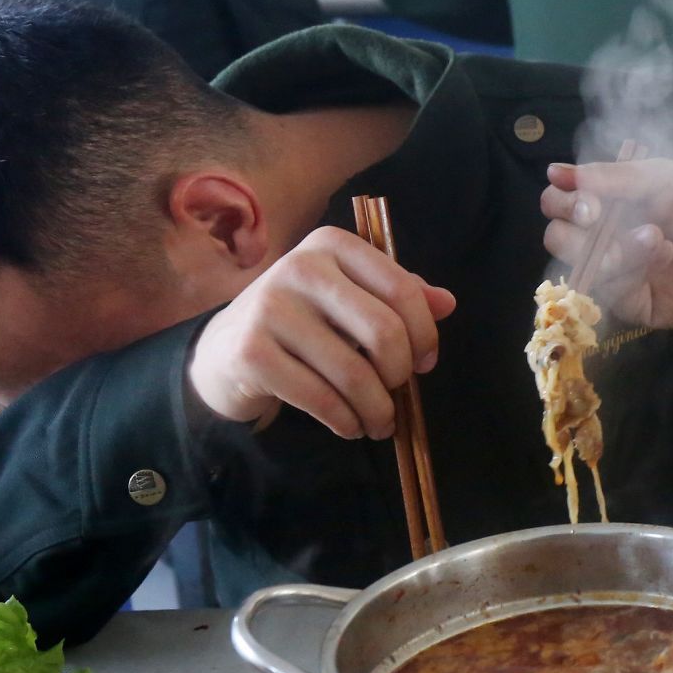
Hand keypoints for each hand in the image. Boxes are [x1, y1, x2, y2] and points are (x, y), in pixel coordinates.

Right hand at [188, 227, 456, 439]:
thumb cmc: (302, 321)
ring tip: (379, 423)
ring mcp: (271, 308)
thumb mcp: (349, 297)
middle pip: (384, 331)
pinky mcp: (252, 352)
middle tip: (396, 394)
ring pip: (354, 373)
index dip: (425, 334)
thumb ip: (397, 295)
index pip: (402, 289)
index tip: (425, 364)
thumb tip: (447, 303)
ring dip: (376, 410)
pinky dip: (345, 421)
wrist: (224, 350)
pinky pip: (321, 398)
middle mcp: (300, 267)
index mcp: (332, 245)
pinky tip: (350, 427)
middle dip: (400, 375)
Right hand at [541, 159, 672, 328]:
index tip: (586, 200)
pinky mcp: (637, 304)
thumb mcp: (662, 179)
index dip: (561, 201)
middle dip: (575, 228)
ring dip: (613, 248)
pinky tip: (663, 254)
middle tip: (601, 218)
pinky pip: (611, 293)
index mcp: (610, 203)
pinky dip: (632, 270)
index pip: (558, 203)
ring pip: (581, 267)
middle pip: (558, 238)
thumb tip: (554, 172)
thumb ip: (610, 177)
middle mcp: (608, 239)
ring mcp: (620, 274)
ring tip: (655, 236)